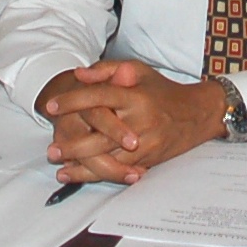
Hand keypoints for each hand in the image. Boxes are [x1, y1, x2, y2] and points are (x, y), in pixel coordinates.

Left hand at [40, 61, 227, 180]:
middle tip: (52, 148)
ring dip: (82, 167)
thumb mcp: (137, 71)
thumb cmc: (161, 90)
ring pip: (109, 159)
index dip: (72, 101)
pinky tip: (80, 176)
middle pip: (101, 136)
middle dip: (74, 145)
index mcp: (135, 96)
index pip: (98, 97)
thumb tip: (79, 75)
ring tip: (60, 168)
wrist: (195, 114)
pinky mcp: (148, 159)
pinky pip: (119, 170)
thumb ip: (107, 70)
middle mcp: (140, 121)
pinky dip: (98, 175)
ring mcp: (145, 143)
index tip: (51, 106)